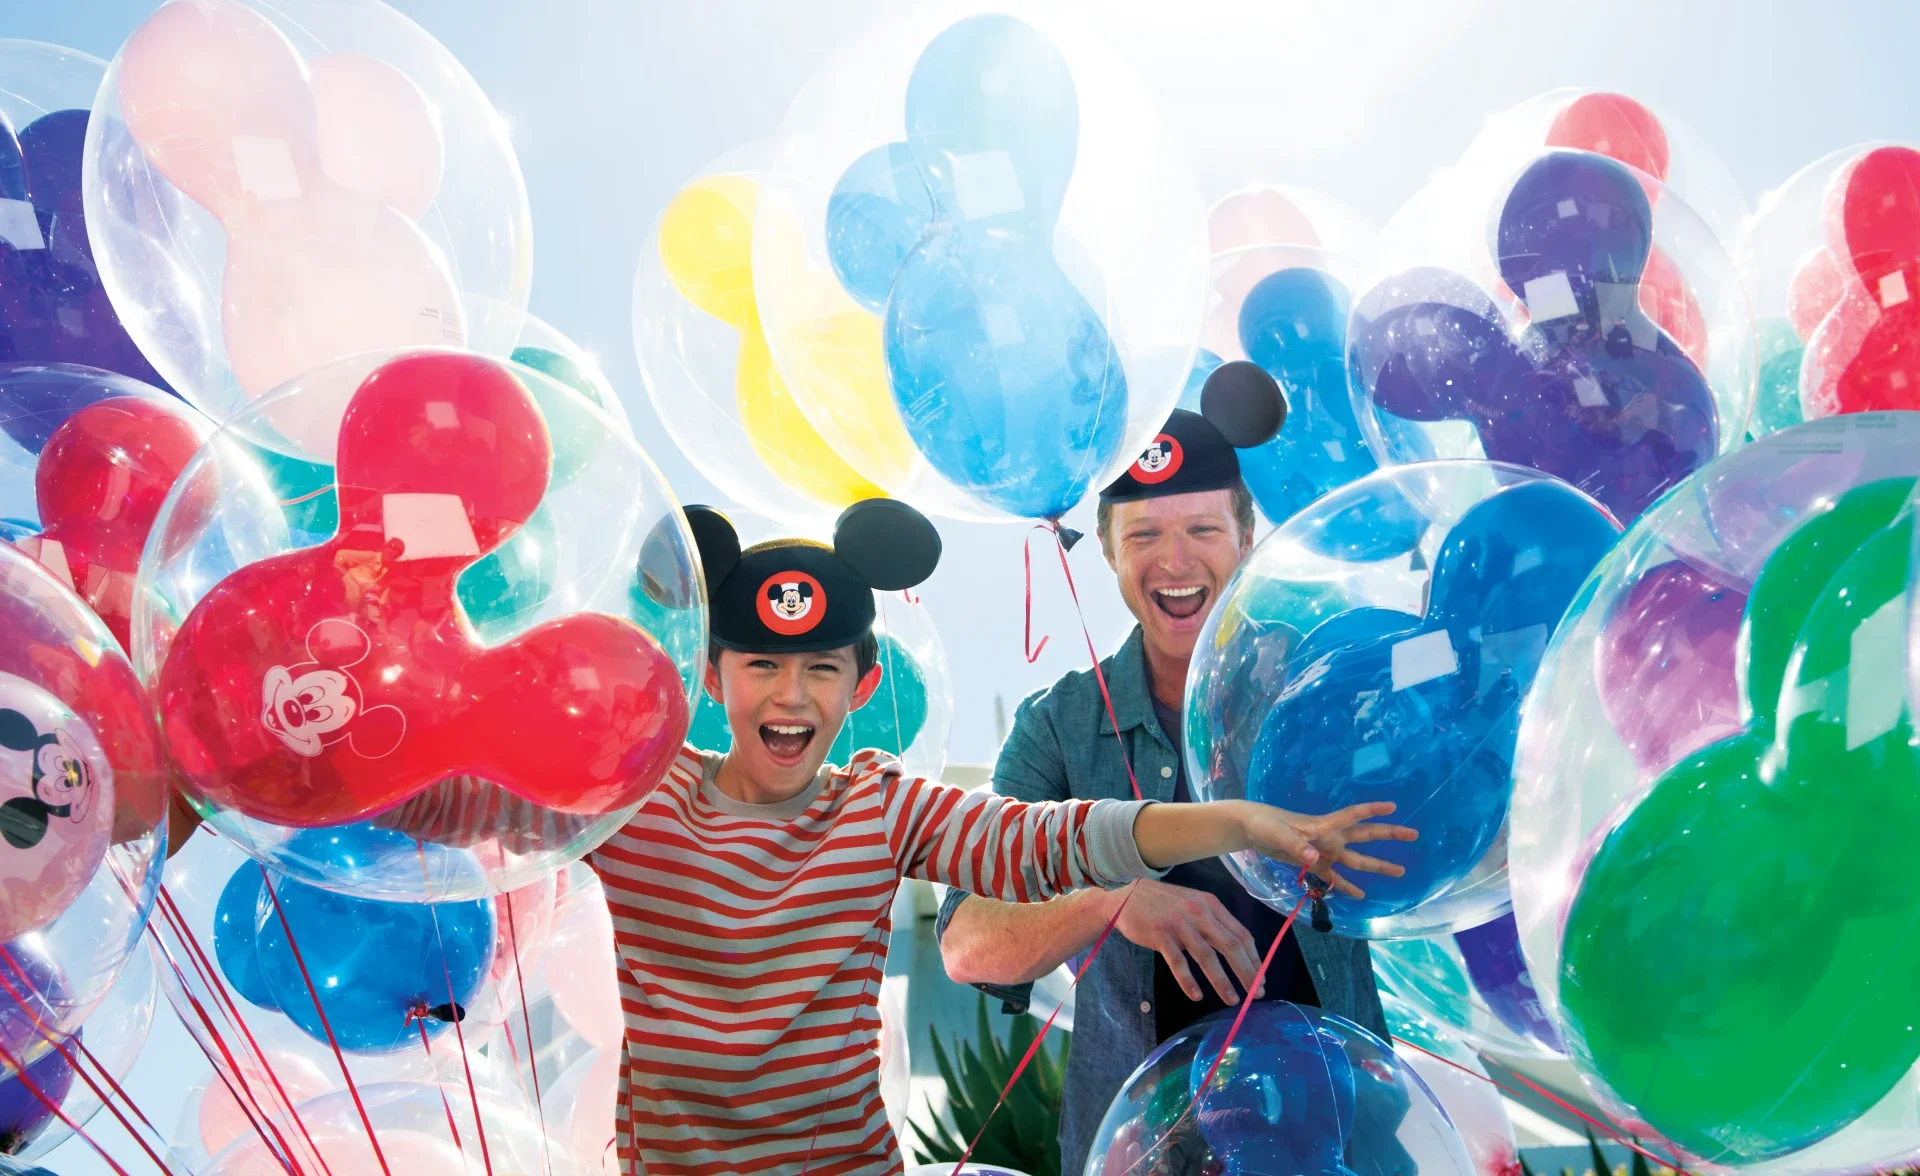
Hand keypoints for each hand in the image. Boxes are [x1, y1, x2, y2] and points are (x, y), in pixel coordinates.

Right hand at [1112, 879, 1264, 1005]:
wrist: (1126, 896)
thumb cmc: (1164, 905)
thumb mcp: (1193, 905)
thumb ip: (1212, 923)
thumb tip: (1238, 952)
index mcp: (1211, 904)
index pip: (1241, 934)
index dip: (1254, 959)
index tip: (1261, 980)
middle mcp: (1199, 912)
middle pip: (1230, 945)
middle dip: (1246, 972)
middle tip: (1255, 994)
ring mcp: (1179, 923)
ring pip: (1207, 956)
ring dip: (1222, 981)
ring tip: (1232, 1000)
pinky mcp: (1160, 935)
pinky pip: (1178, 962)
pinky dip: (1188, 980)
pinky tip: (1196, 995)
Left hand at [1238, 801, 1416, 899]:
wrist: (1250, 829)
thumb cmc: (1264, 824)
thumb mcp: (1277, 834)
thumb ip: (1296, 845)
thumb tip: (1315, 859)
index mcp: (1323, 825)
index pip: (1353, 815)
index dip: (1372, 810)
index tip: (1394, 807)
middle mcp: (1329, 837)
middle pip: (1364, 836)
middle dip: (1388, 834)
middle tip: (1414, 834)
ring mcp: (1322, 851)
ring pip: (1355, 859)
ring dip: (1376, 865)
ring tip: (1400, 871)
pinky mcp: (1312, 864)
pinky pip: (1334, 877)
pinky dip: (1345, 885)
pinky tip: (1359, 894)